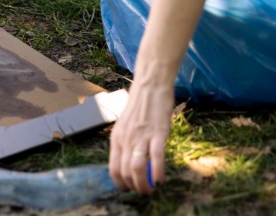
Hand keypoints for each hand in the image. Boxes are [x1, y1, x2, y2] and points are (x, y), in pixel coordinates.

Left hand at [108, 76, 174, 194]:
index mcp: (117, 138)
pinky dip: (158, 173)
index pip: (113, 169)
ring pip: (137, 168)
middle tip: (144, 191)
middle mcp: (126, 139)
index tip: (130, 188)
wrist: (151, 85)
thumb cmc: (141, 105)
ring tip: (151, 190)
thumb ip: (126, 143)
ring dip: (144, 185)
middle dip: (134, 187)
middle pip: (125, 172)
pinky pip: (156, 158)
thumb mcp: (126, 126)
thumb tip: (130, 164)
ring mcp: (141, 136)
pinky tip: (162, 180)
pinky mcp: (157, 133)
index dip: (121, 183)